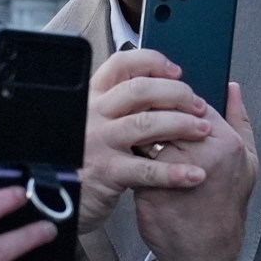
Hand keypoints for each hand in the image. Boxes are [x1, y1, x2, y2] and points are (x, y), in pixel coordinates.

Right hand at [80, 49, 216, 230]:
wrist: (57, 197)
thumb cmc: (84, 160)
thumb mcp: (94, 125)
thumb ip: (118, 107)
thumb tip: (159, 90)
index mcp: (92, 99)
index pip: (121, 65)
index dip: (152, 62)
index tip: (175, 72)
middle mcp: (94, 115)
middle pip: (140, 90)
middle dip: (176, 94)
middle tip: (199, 106)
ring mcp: (99, 142)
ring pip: (147, 123)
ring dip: (181, 125)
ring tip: (203, 131)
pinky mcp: (108, 172)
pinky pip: (147, 169)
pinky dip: (175, 172)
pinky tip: (193, 175)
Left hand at [133, 82, 255, 260]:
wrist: (204, 251)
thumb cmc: (224, 204)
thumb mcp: (246, 161)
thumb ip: (240, 120)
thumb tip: (232, 87)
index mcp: (225, 143)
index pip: (192, 102)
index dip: (176, 101)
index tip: (166, 104)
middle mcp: (200, 155)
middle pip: (165, 114)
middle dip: (152, 112)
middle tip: (146, 116)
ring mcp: (173, 172)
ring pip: (145, 134)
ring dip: (138, 132)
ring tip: (139, 138)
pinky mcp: (148, 188)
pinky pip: (133, 159)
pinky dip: (129, 156)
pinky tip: (130, 159)